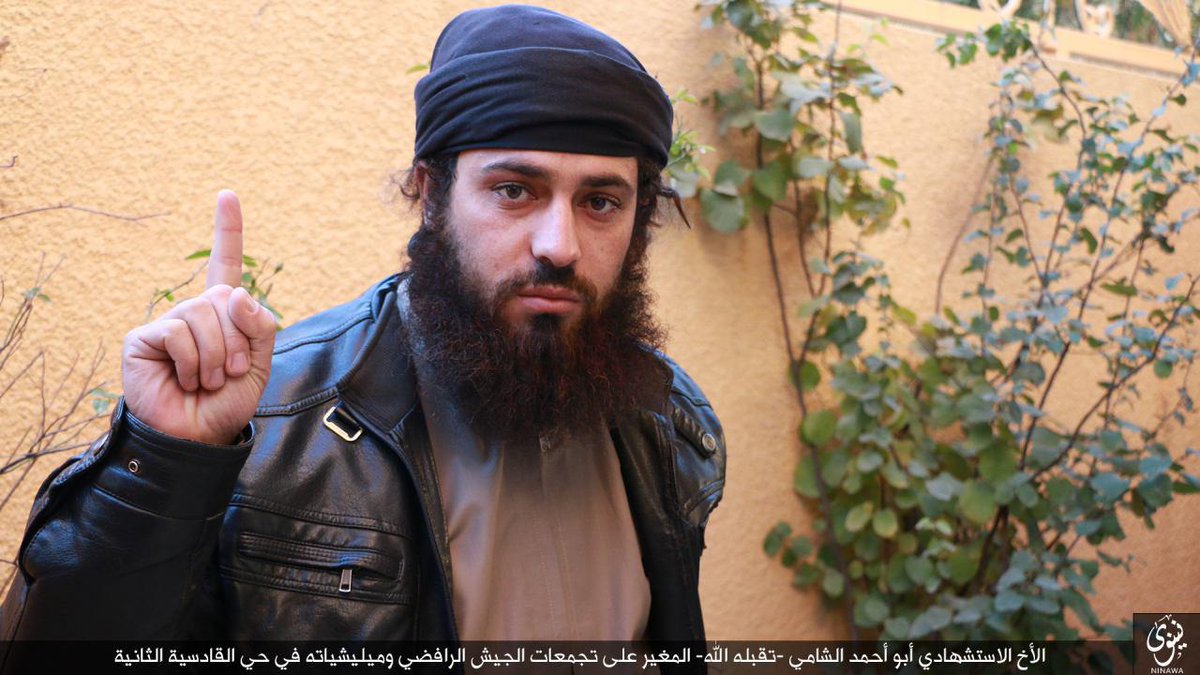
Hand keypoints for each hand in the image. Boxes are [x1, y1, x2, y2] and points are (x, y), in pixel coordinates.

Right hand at [122, 191, 276, 444]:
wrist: (197, 436)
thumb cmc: (226, 403)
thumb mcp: (258, 365)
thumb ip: (259, 327)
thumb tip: (234, 292)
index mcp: (223, 314)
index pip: (226, 265)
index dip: (228, 231)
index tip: (227, 195)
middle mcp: (194, 312)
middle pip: (225, 299)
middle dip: (237, 340)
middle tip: (229, 373)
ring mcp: (167, 322)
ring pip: (203, 315)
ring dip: (216, 356)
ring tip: (207, 381)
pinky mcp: (143, 337)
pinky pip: (178, 332)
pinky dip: (192, 361)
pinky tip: (185, 380)